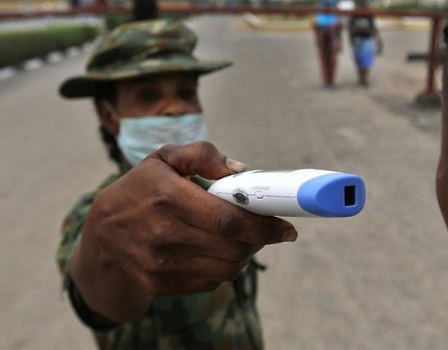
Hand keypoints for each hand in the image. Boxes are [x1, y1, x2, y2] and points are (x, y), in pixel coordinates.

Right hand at [72, 142, 296, 319]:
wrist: (102, 231)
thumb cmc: (141, 187)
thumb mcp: (165, 158)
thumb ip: (203, 154)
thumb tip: (242, 171)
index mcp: (168, 197)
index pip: (228, 220)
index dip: (263, 226)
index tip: (286, 227)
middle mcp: (163, 234)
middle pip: (233, 248)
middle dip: (259, 239)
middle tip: (267, 229)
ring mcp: (160, 264)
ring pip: (226, 268)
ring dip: (245, 254)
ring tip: (243, 238)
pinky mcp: (159, 284)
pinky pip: (210, 281)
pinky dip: (224, 267)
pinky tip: (219, 250)